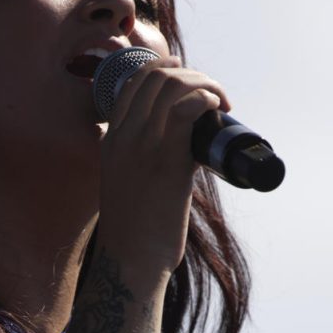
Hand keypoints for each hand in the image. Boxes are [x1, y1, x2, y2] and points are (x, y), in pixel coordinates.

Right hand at [97, 57, 228, 273]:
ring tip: (221, 103)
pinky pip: (186, 109)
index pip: (133, 83)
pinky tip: (217, 109)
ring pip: (173, 86)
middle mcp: (123, 137)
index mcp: (112, 141)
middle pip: (156, 77)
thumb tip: (181, 154)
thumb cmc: (136, 232)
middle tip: (214, 96)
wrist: (131, 262)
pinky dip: (206, 98)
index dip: (164, 70)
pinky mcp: (167, 161)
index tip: (190, 79)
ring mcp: (143, 146)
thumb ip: (141, 163)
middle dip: (192, 75)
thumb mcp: (127, 185)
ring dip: (205, 84)